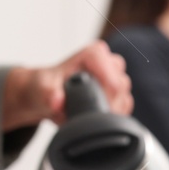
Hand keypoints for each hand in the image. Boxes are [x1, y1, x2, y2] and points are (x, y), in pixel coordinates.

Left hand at [2, 41, 131, 128]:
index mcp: (94, 55)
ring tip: (88, 113)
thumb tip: (57, 102)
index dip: (106, 97)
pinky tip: (96, 115)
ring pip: (125, 96)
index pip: (113, 78)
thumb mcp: (43, 89)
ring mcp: (115, 76)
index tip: (91, 108)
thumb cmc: (46, 86)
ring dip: (109, 109)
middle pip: (121, 87)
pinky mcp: (118, 90)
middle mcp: (108, 61)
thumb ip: (50, 94)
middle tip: (87, 113)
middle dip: (106, 104)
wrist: (45, 94)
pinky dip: (113, 113)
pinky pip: (125, 105)